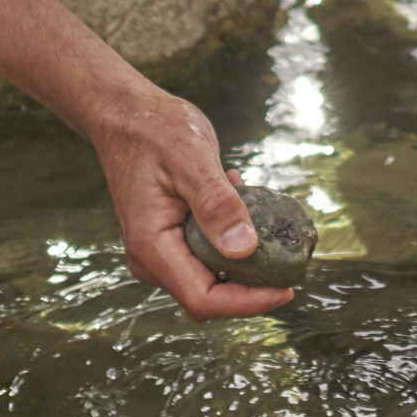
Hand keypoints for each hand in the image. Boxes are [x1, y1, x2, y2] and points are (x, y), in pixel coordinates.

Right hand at [87, 81, 294, 318]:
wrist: (125, 114)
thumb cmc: (155, 130)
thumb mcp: (192, 159)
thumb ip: (216, 204)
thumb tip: (244, 249)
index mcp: (153, 246)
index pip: (203, 299)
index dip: (247, 302)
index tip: (287, 290)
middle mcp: (152, 257)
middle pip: (209, 292)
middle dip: (252, 281)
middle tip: (291, 253)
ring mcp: (160, 248)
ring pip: (210, 270)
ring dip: (244, 252)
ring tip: (266, 213)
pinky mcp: (169, 235)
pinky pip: (206, 247)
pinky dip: (232, 231)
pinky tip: (240, 194)